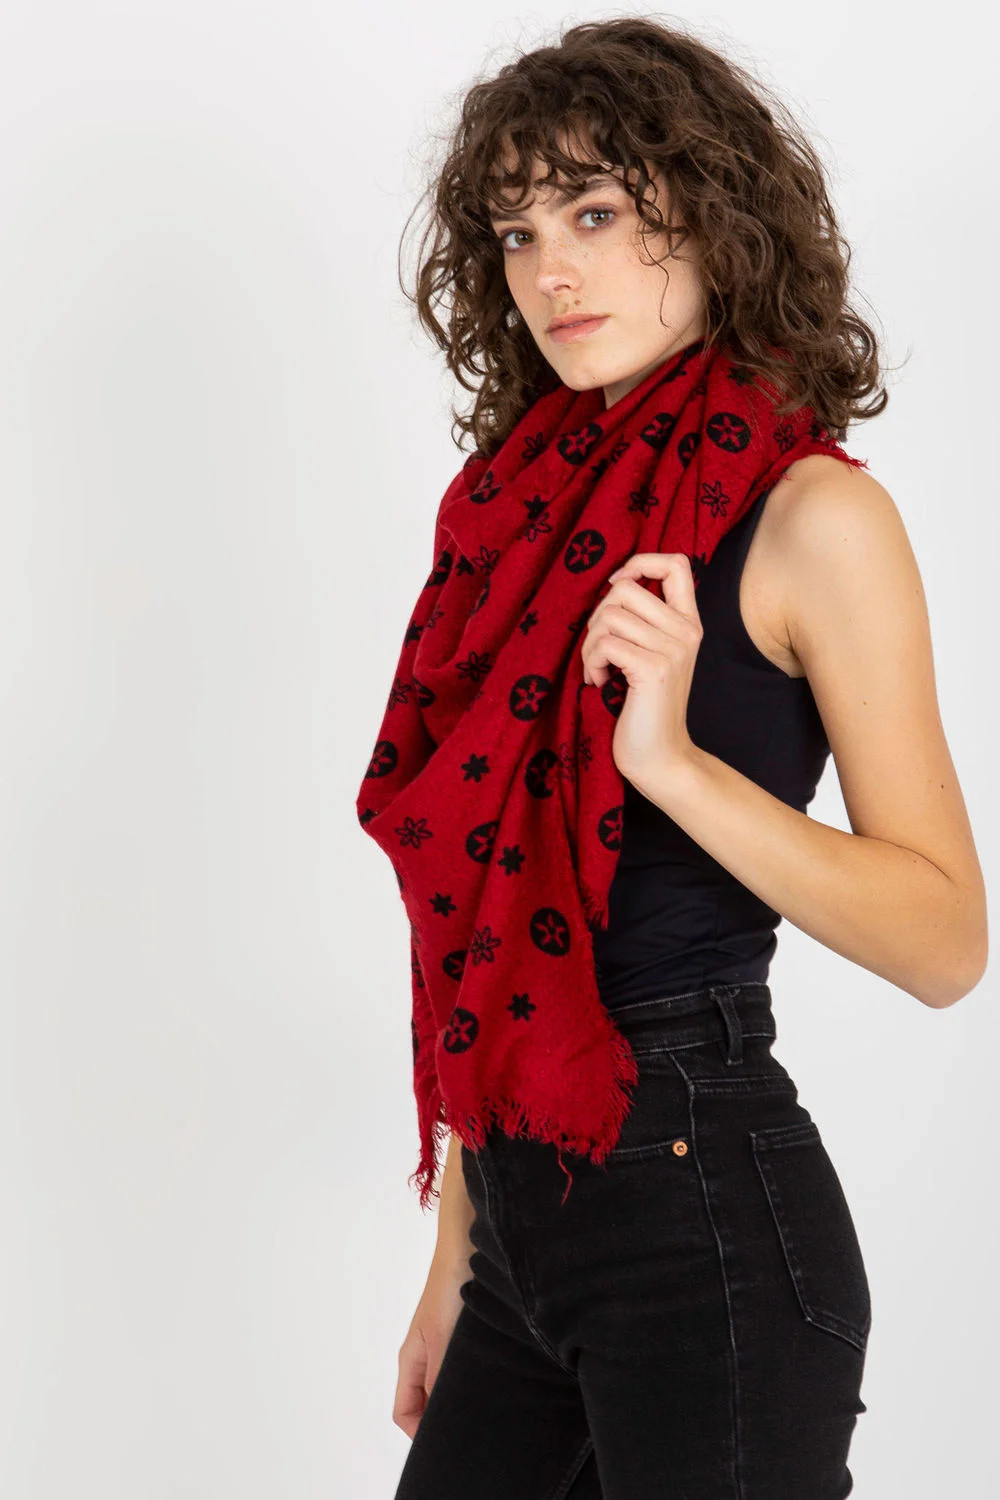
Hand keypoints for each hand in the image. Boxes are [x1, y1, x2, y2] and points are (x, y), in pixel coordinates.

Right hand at [393, 1254, 469, 1439]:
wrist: (470, 1246)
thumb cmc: (451, 1287)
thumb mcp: (444, 1341)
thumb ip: (439, 1380)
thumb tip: (442, 1419)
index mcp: (412, 1358)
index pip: (404, 1411)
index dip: (418, 1432)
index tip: (444, 1441)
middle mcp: (426, 1354)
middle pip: (425, 1401)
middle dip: (442, 1418)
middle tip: (470, 1427)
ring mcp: (445, 1344)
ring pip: (447, 1384)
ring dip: (461, 1395)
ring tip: (485, 1405)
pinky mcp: (466, 1334)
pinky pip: (465, 1367)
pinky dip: (476, 1378)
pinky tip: (495, 1378)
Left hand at [581, 552, 702, 788]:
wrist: (660, 758)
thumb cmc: (645, 708)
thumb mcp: (652, 656)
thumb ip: (643, 622)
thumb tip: (612, 586)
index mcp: (689, 623)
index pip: (677, 563)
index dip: (640, 563)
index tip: (616, 587)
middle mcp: (686, 631)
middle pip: (625, 588)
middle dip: (597, 616)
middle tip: (600, 650)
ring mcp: (673, 649)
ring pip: (609, 616)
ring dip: (590, 645)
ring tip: (599, 671)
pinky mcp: (654, 669)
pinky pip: (605, 643)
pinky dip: (591, 663)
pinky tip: (600, 683)